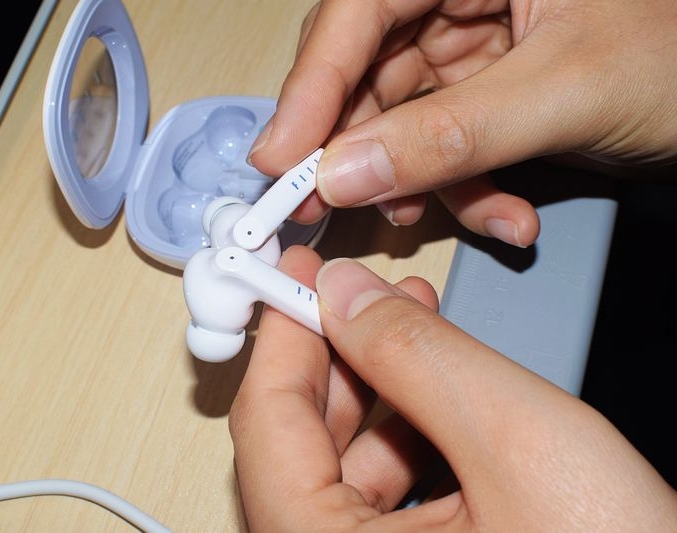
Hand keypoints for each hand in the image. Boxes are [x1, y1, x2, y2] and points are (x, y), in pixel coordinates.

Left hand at [229, 246, 676, 530]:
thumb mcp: (516, 439)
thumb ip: (417, 356)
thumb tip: (342, 294)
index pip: (266, 430)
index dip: (281, 338)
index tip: (291, 276)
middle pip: (297, 448)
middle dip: (333, 357)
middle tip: (351, 294)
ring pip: (340, 470)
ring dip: (375, 390)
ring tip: (410, 325)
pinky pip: (381, 500)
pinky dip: (405, 435)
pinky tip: (437, 391)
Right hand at [248, 0, 676, 246]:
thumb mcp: (566, 90)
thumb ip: (452, 133)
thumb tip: (347, 172)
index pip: (359, 11)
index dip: (311, 86)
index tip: (279, 159)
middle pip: (365, 71)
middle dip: (359, 149)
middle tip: (331, 206)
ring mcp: (469, 46)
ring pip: (402, 122)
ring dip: (424, 184)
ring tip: (461, 216)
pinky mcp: (483, 94)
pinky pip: (444, 148)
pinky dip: (467, 190)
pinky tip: (505, 216)